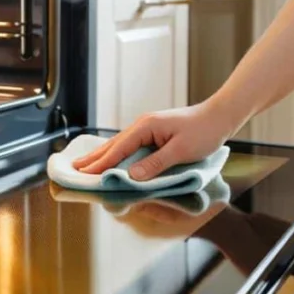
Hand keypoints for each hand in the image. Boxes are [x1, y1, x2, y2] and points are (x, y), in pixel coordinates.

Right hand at [71, 100, 240, 180]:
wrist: (219, 116)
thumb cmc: (204, 132)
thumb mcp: (181, 151)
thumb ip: (155, 163)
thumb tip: (132, 176)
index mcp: (146, 126)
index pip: (118, 149)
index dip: (101, 164)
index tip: (84, 175)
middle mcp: (142, 125)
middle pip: (113, 144)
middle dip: (94, 158)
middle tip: (74, 169)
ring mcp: (147, 128)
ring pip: (119, 144)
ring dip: (102, 156)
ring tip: (85, 165)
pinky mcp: (153, 133)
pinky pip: (129, 146)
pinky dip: (116, 154)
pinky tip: (110, 159)